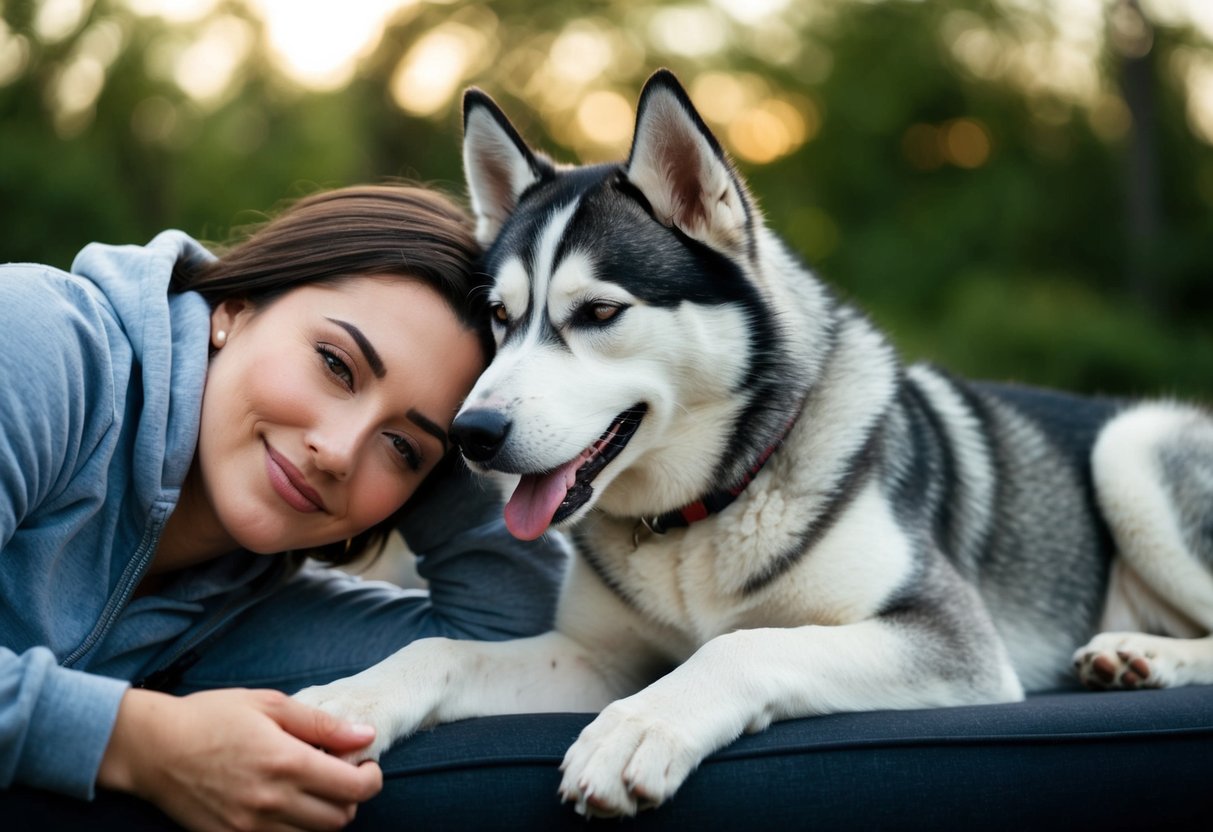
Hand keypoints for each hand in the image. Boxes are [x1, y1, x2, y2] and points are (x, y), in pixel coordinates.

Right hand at [97, 687, 382, 830]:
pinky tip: (284, 806)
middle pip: (339, 819)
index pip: (355, 789)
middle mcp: (272, 801)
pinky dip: (291, 830)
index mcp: (287, 763)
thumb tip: (366, 735)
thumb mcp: (270, 705)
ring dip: (322, 817)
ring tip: (310, 790)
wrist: (152, 748)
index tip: (365, 765)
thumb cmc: (211, 717)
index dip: (372, 778)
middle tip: (339, 777)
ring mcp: (249, 827)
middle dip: (350, 799)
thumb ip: (322, 723)